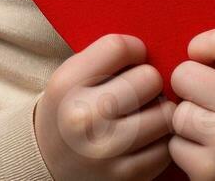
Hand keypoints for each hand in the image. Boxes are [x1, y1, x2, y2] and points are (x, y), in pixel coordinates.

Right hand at [34, 33, 175, 179]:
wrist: (47, 165)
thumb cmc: (69, 110)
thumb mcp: (70, 77)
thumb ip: (105, 60)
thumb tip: (157, 51)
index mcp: (67, 85)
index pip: (119, 47)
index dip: (135, 49)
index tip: (133, 60)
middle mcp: (85, 117)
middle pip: (149, 78)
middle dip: (150, 81)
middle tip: (140, 90)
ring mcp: (107, 150)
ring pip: (167, 113)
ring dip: (161, 111)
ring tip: (146, 113)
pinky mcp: (128, 176)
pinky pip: (168, 147)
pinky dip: (161, 140)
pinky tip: (145, 138)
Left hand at [166, 28, 214, 180]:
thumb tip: (187, 47)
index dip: (203, 49)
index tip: (210, 63)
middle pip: (183, 74)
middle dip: (188, 87)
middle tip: (210, 102)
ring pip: (176, 113)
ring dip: (187, 121)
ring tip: (212, 129)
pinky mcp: (212, 172)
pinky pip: (174, 146)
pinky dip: (186, 149)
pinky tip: (209, 152)